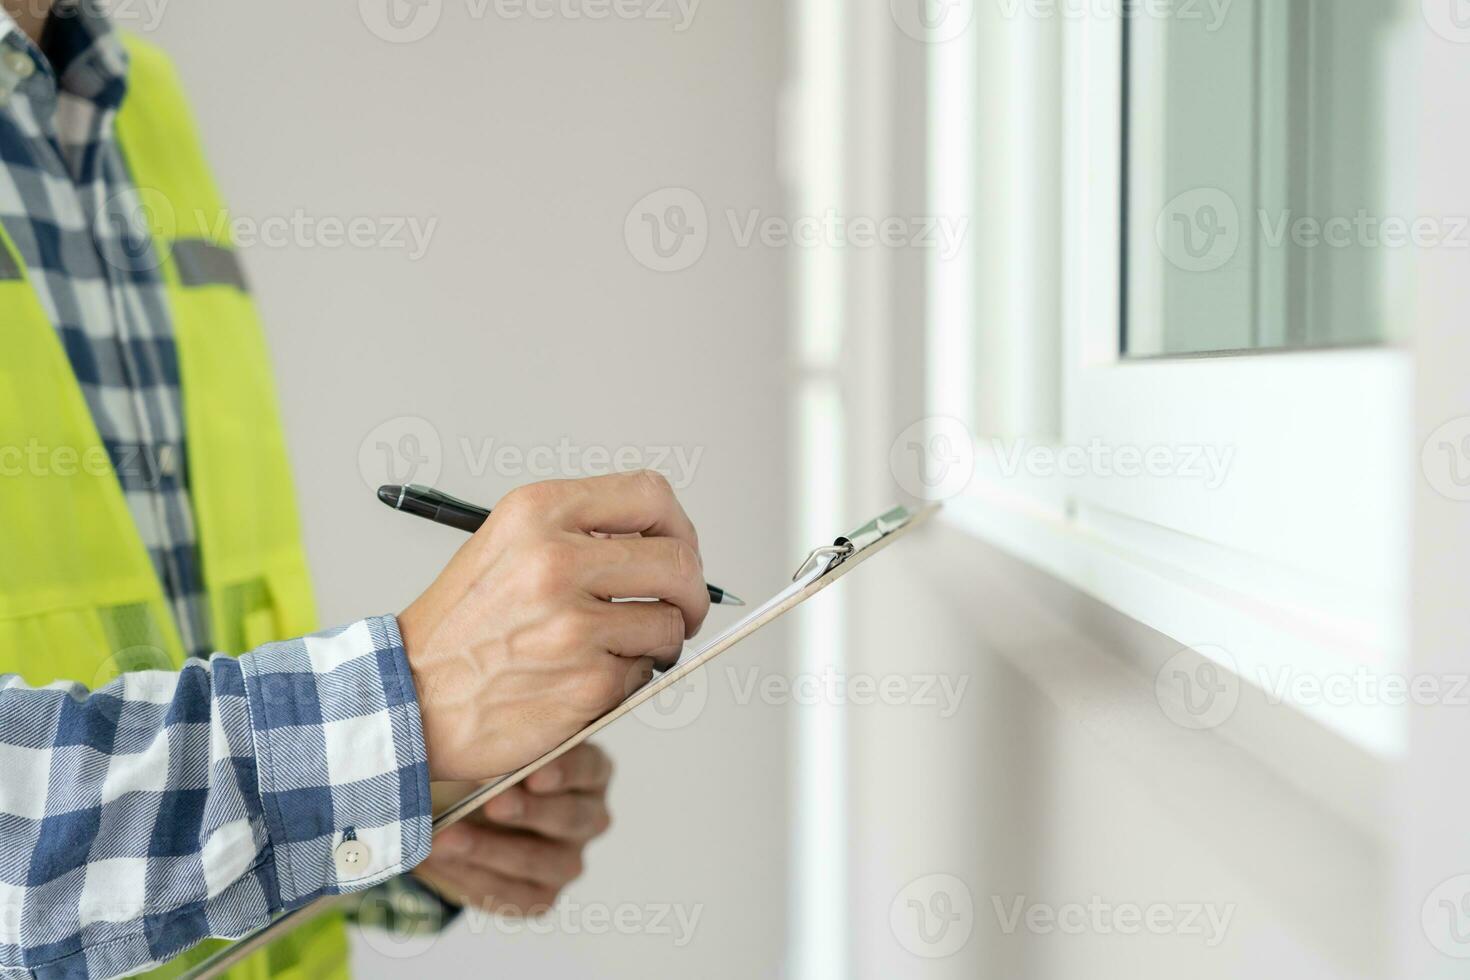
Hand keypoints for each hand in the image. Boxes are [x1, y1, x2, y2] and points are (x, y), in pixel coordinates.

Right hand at [399, 471, 709, 780]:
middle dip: (691, 593)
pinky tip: (582, 678)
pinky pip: (644, 674)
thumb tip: (665, 543)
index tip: (678, 551)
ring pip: (668, 623)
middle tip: (681, 611)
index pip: (650, 496)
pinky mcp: (586, 684)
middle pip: (677, 561)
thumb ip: (580, 532)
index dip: (678, 527)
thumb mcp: (508, 545)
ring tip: (614, 649)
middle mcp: (555, 561)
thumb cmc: (462, 626)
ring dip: (657, 643)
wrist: (408, 698)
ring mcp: (573, 626)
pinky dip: (626, 680)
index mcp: (537, 513)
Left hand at [414, 744, 613, 913]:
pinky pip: (513, 895)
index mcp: (590, 770)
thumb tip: (475, 736)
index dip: (565, 771)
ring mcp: (568, 860)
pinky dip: (471, 877)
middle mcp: (589, 816)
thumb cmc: (490, 764)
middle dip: (529, 812)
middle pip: (570, 817)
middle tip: (493, 804)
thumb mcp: (498, 744)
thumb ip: (499, 740)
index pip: (588, 767)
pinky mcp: (542, 895)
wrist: (465, 811)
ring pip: (541, 862)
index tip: (534, 774)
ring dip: (490, 850)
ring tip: (446, 838)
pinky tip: (437, 860)